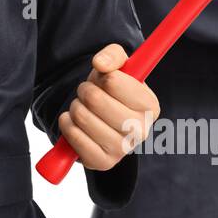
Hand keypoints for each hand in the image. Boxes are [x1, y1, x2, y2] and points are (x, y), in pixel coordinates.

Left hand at [58, 43, 159, 170]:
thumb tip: (100, 64)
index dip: (101, 76)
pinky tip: (75, 123)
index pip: (113, 82)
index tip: (104, 79)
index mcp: (150, 105)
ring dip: (75, 107)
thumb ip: (112, 55)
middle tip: (87, 93)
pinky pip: (75, 138)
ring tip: (83, 108)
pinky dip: (67, 126)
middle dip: (84, 91)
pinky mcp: (103, 163)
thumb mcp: (116, 65)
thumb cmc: (110, 89)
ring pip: (82, 118)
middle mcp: (142, 130)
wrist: (99, 117)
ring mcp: (123, 149)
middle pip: (95, 100)